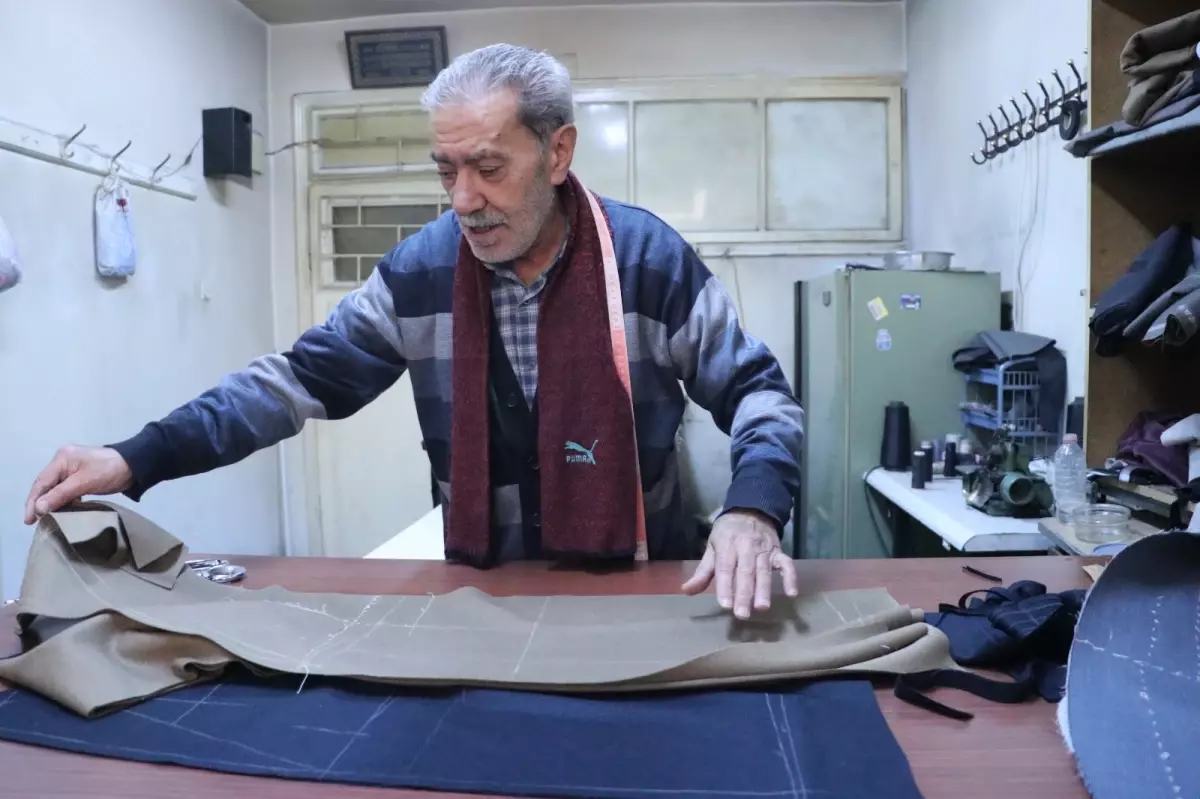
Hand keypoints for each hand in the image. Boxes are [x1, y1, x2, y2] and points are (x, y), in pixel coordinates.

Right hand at [24, 446, 133, 523]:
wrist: (135, 465)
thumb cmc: (109, 470)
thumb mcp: (84, 482)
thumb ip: (61, 494)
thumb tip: (39, 508)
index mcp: (61, 459)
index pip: (41, 483)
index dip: (33, 502)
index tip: (28, 520)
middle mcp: (63, 462)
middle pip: (45, 485)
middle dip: (38, 503)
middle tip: (33, 522)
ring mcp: (72, 468)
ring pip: (55, 488)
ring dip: (50, 503)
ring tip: (44, 519)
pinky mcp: (81, 476)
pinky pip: (65, 489)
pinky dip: (62, 500)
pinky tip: (60, 511)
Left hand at [681, 509, 798, 618]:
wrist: (750, 509)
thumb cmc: (727, 533)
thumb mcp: (711, 547)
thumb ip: (702, 572)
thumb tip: (686, 591)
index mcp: (726, 547)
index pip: (725, 569)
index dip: (725, 587)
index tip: (725, 605)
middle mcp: (745, 548)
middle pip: (745, 572)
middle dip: (744, 594)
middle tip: (742, 614)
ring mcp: (764, 550)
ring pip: (764, 571)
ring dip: (764, 589)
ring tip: (762, 607)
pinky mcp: (778, 552)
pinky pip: (787, 564)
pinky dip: (790, 577)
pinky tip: (792, 593)